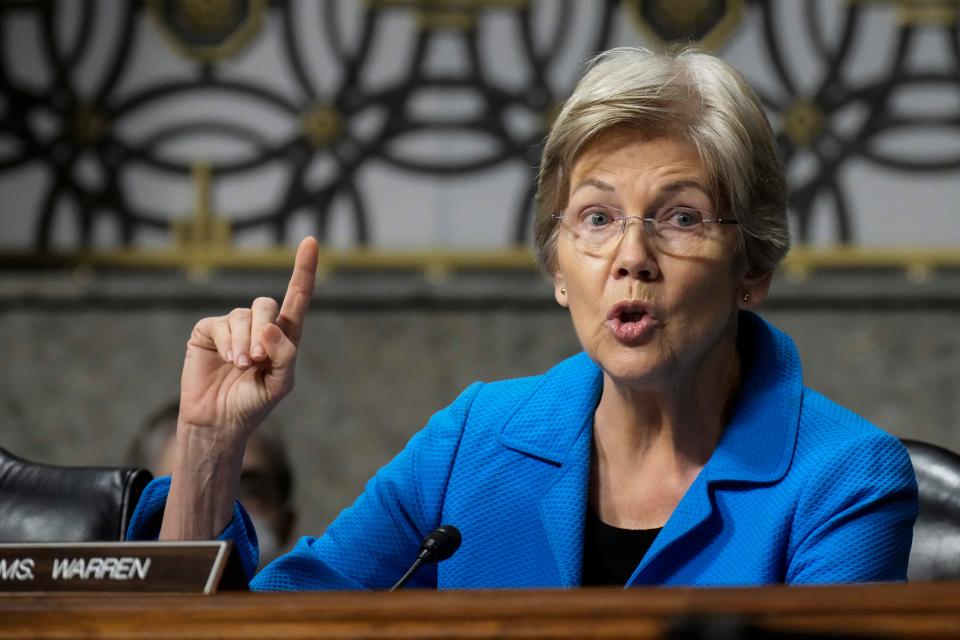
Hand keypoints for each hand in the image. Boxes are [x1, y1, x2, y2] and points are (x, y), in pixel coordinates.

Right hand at [177, 237, 318, 441]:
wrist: (219, 422)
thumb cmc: (253, 403)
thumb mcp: (280, 383)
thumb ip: (285, 355)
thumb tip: (271, 327)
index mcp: (284, 335)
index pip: (297, 297)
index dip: (304, 269)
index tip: (311, 241)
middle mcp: (260, 325)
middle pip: (267, 305)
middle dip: (264, 331)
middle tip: (256, 360)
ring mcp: (233, 326)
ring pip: (244, 316)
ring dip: (244, 343)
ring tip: (241, 367)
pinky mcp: (208, 331)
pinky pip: (220, 325)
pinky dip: (227, 343)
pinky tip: (227, 362)